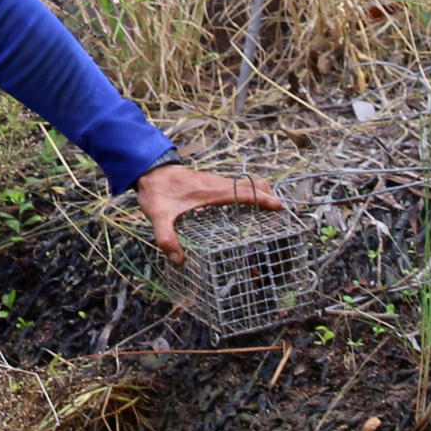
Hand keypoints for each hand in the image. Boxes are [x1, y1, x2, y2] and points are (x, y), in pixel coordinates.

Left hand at [136, 162, 281, 266]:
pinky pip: (238, 188)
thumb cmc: (157, 191)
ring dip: (260, 196)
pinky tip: (248, 212)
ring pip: (247, 185)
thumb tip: (178, 261)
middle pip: (252, 185)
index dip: (262, 199)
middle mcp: (218, 185)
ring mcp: (217, 183)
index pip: (243, 192)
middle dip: (268, 197)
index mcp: (211, 191)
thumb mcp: (158, 216)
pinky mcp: (213, 185)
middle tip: (280, 216)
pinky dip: (249, 196)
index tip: (278, 206)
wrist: (150, 170)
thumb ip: (166, 238)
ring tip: (271, 216)